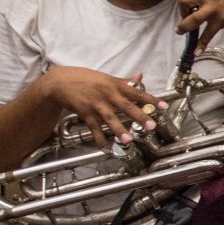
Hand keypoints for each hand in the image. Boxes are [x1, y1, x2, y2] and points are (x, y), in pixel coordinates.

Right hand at [35, 67, 162, 147]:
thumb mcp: (106, 77)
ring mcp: (96, 105)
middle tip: (151, 126)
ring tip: (129, 140)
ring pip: (110, 118)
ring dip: (119, 130)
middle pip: (126, 106)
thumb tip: (140, 76)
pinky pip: (94, 128)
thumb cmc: (85, 79)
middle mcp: (107, 95)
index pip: (137, 92)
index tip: (163, 106)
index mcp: (115, 85)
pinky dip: (99, 139)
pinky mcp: (85, 113)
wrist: (60, 81)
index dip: (151, 99)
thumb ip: (125, 80)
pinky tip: (106, 148)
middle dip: (139, 116)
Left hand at [174, 0, 223, 50]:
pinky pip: (207, 33)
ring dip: (184, 26)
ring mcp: (214, 7)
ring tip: (182, 31)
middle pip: (182, 0)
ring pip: (192, 17)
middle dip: (180, 9)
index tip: (185, 0)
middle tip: (186, 14)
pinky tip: (197, 50)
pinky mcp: (220, 20)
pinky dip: (202, 44)